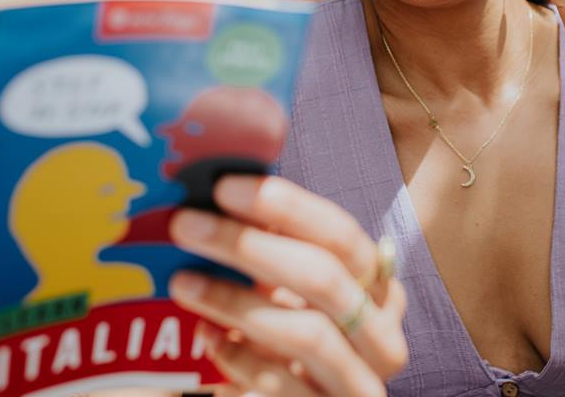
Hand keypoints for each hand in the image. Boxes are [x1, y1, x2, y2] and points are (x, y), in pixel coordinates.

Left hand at [168, 175, 406, 395]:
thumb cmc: (292, 335)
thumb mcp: (293, 291)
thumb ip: (273, 247)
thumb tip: (215, 193)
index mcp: (378, 287)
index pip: (342, 235)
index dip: (288, 207)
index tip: (225, 187)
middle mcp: (382, 333)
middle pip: (324, 279)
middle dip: (249, 246)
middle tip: (186, 225)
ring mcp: (361, 382)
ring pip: (306, 333)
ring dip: (235, 302)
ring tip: (182, 282)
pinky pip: (282, 386)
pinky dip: (239, 359)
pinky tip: (206, 338)